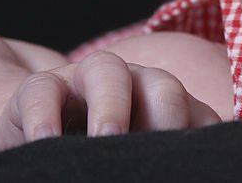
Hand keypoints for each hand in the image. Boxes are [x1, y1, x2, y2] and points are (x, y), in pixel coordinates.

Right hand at [0, 50, 221, 149]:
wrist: (43, 133)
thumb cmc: (104, 155)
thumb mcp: (137, 157)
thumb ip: (162, 160)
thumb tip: (192, 173)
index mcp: (167, 106)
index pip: (197, 116)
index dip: (199, 141)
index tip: (189, 170)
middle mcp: (134, 85)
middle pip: (162, 86)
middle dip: (167, 118)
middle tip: (158, 161)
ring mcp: (86, 80)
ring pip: (107, 70)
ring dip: (111, 106)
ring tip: (108, 140)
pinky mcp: (42, 87)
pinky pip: (42, 88)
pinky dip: (44, 114)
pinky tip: (46, 142)